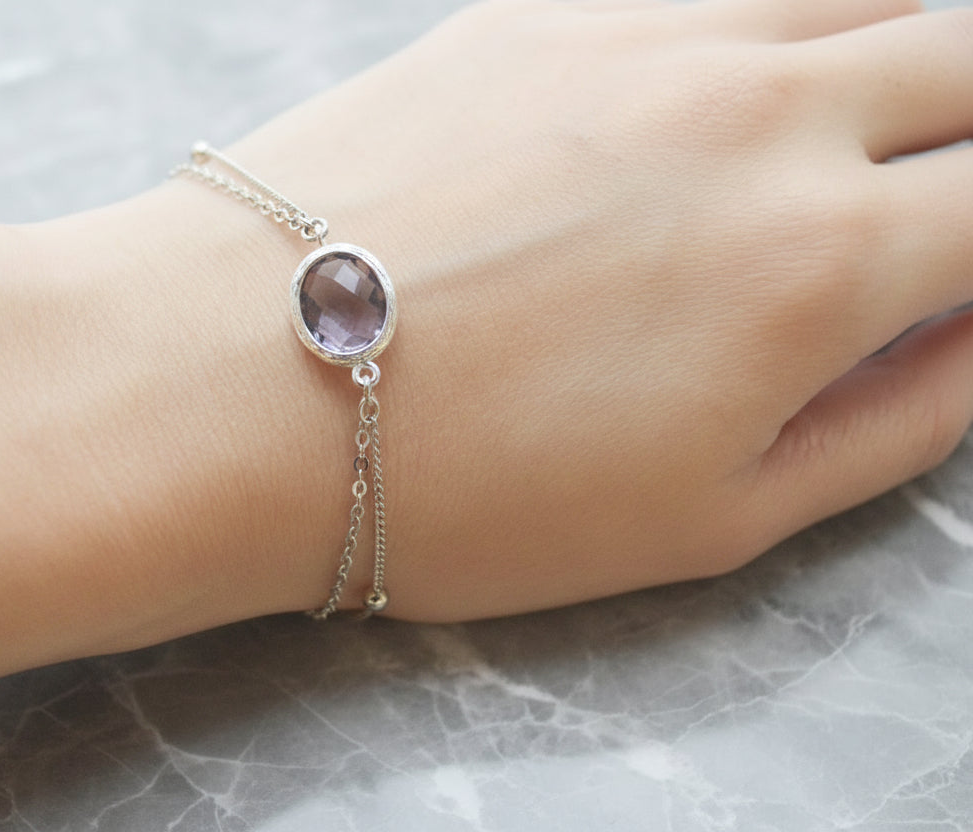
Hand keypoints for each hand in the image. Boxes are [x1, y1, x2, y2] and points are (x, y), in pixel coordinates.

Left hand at [216, 0, 972, 619]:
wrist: (234, 383)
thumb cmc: (462, 488)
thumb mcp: (708, 518)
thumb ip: (888, 421)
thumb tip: (972, 335)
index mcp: (826, 260)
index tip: (961, 264)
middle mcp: (762, 114)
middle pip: (965, 56)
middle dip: (970, 127)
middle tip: (929, 193)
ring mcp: (648, 38)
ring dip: (890, 48)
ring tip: (853, 122)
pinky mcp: (542, 9)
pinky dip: (762, 17)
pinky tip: (729, 80)